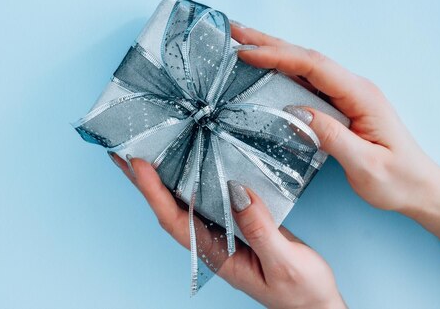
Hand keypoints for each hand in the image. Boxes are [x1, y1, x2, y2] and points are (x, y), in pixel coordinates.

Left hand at [110, 153, 345, 308]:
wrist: (317, 306)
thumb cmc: (301, 294)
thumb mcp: (283, 263)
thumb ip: (260, 229)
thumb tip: (237, 190)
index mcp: (216, 255)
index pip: (174, 219)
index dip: (153, 191)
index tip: (136, 162)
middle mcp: (213, 242)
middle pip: (169, 207)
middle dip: (144, 181)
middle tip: (122, 149)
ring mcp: (225, 232)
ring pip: (186, 200)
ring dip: (164, 175)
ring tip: (146, 147)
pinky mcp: (240, 223)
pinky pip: (210, 195)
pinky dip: (195, 175)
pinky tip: (192, 159)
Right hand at [231, 23, 437, 213]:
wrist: (421, 187)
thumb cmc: (397, 180)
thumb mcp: (366, 166)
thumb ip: (332, 137)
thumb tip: (297, 112)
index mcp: (361, 96)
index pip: (314, 67)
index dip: (278, 56)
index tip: (246, 52)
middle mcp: (354, 88)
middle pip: (306, 57)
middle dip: (268, 42)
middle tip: (234, 30)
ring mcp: (348, 94)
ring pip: (304, 65)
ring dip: (273, 51)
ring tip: (241, 43)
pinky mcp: (342, 104)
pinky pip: (307, 80)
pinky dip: (283, 69)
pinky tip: (266, 67)